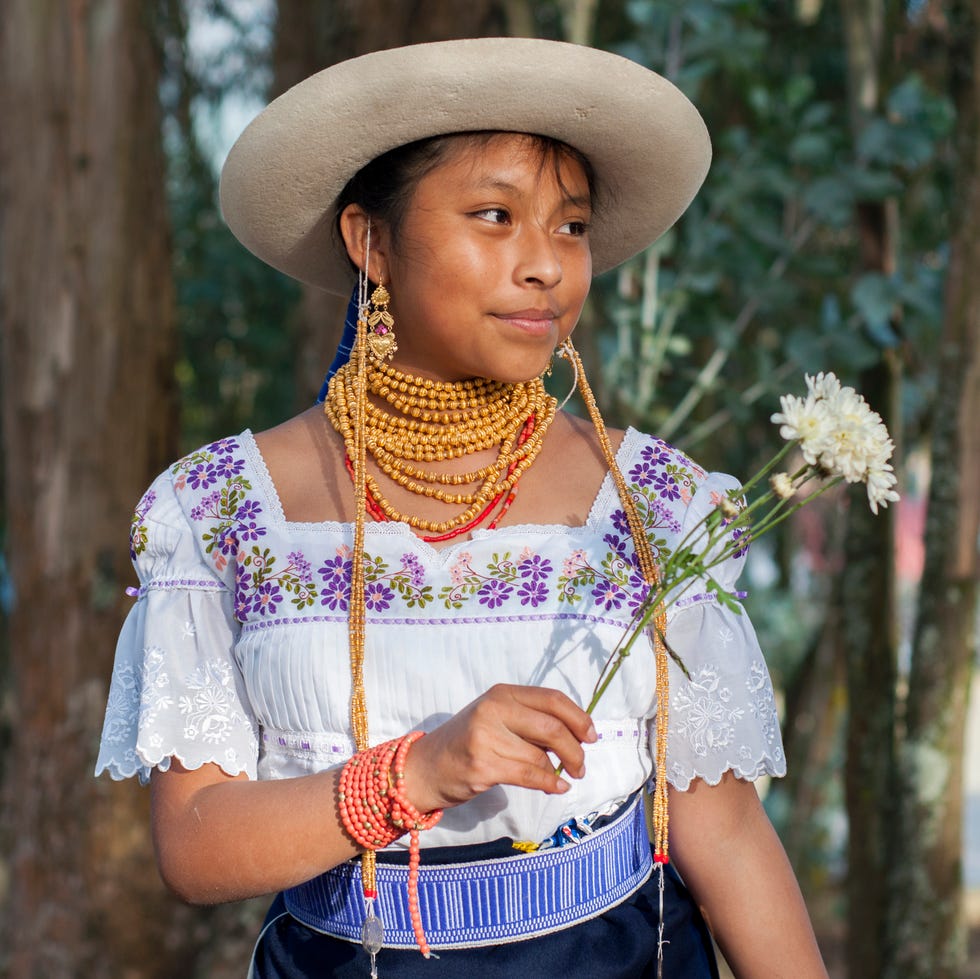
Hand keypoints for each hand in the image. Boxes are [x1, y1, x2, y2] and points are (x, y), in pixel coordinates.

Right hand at [401, 684, 596, 813]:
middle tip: (581, 766)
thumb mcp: (496, 718)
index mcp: (502, 693)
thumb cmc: (468, 742)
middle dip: (575, 750)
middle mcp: (494, 710)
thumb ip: (529, 720)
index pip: (552, 699)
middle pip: (552, 728)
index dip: (578, 718)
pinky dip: (550, 783)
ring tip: (563, 778)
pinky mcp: (483, 766)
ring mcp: (486, 738)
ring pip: (541, 755)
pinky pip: (530, 775)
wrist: (426, 767)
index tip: (592, 736)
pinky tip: (556, 788)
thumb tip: (577, 735)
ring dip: (560, 771)